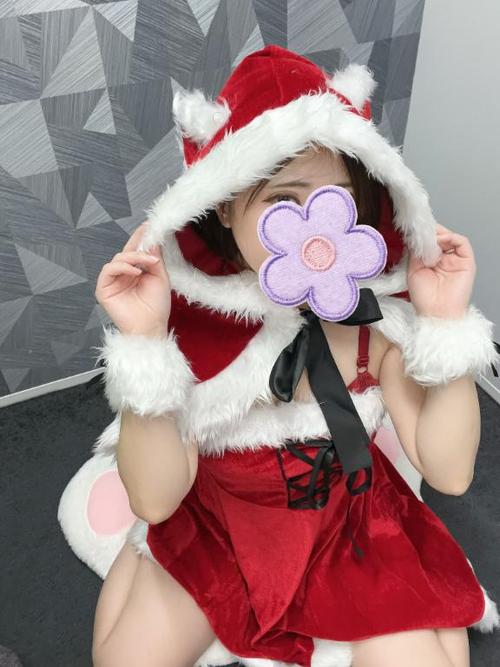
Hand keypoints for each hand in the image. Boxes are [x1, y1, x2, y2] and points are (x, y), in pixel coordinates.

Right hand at [95, 221, 171, 335]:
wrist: (151, 327)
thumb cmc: (156, 307)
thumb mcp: (160, 277)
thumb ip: (155, 259)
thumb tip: (152, 240)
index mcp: (136, 271)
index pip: (136, 250)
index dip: (141, 237)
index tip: (150, 225)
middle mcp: (123, 274)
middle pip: (126, 251)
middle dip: (138, 243)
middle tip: (151, 237)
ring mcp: (113, 281)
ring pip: (118, 258)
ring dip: (134, 256)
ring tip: (150, 262)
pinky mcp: (104, 288)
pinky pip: (109, 269)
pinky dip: (122, 267)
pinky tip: (136, 271)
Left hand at [407, 222, 475, 317]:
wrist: (436, 313)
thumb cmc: (425, 299)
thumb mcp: (413, 271)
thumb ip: (415, 254)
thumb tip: (414, 239)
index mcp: (432, 262)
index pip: (429, 243)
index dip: (423, 236)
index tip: (414, 231)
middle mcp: (445, 260)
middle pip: (441, 238)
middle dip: (431, 233)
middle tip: (422, 231)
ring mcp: (456, 260)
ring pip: (451, 238)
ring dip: (440, 234)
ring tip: (429, 238)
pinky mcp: (467, 262)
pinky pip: (462, 243)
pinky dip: (451, 237)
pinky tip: (440, 240)